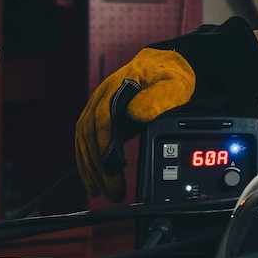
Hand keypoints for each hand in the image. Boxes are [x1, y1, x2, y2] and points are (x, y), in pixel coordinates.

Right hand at [75, 48, 195, 200]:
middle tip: (112, 189)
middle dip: (98, 166)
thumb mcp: (172, 84)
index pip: (102, 119)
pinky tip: (94, 180)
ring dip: (91, 169)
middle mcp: (101, 100)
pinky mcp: (102, 120)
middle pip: (90, 136)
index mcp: (116, 89)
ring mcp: (99, 110)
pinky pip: (89, 143)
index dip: (105, 144)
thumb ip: (156, 98)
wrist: (167, 66)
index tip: (112, 166)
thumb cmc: (169, 75)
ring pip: (85, 143)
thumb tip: (135, 115)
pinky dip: (89, 163)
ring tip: (101, 191)